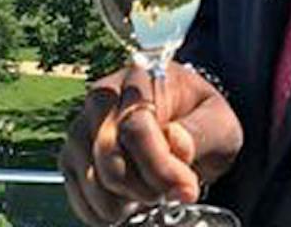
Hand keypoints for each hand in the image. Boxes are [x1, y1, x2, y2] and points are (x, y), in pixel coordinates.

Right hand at [60, 61, 243, 225]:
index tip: (186, 189)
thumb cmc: (199, 120)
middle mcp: (102, 97)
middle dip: (144, 188)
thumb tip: (175, 142)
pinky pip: (79, 198)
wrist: (182, 123)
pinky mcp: (71, 156)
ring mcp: (82, 126)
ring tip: (150, 194)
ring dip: (126, 203)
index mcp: (140, 78)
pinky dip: (105, 213)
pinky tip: (129, 202)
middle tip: (168, 193)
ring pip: (93, 181)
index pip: (136, 128)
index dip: (161, 168)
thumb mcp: (218, 122)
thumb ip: (201, 132)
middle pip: (109, 157)